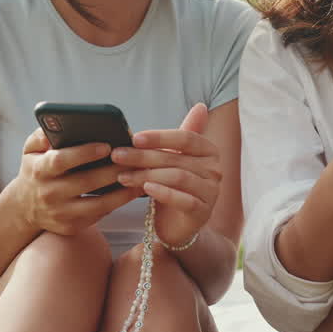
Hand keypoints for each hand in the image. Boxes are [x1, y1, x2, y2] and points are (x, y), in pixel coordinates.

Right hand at [12, 129, 141, 234]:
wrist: (24, 208)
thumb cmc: (35, 170)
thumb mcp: (31, 150)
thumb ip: (42, 135)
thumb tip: (60, 124)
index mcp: (40, 170)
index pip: (61, 160)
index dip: (84, 153)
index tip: (107, 145)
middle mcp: (49, 194)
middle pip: (85, 182)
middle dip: (112, 171)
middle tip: (135, 159)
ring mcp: (60, 213)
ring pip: (97, 204)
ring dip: (122, 192)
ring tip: (141, 177)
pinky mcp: (71, 227)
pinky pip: (98, 215)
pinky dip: (117, 204)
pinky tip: (132, 191)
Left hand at [111, 103, 219, 246]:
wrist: (177, 225)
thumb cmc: (172, 187)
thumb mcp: (173, 159)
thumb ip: (179, 137)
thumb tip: (201, 105)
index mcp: (209, 151)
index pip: (186, 137)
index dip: (159, 137)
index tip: (134, 137)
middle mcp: (215, 170)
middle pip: (176, 158)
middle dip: (143, 156)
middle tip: (118, 156)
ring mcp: (211, 191)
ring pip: (177, 177)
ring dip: (147, 175)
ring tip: (123, 176)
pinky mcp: (203, 212)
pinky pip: (183, 199)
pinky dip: (163, 193)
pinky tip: (146, 189)